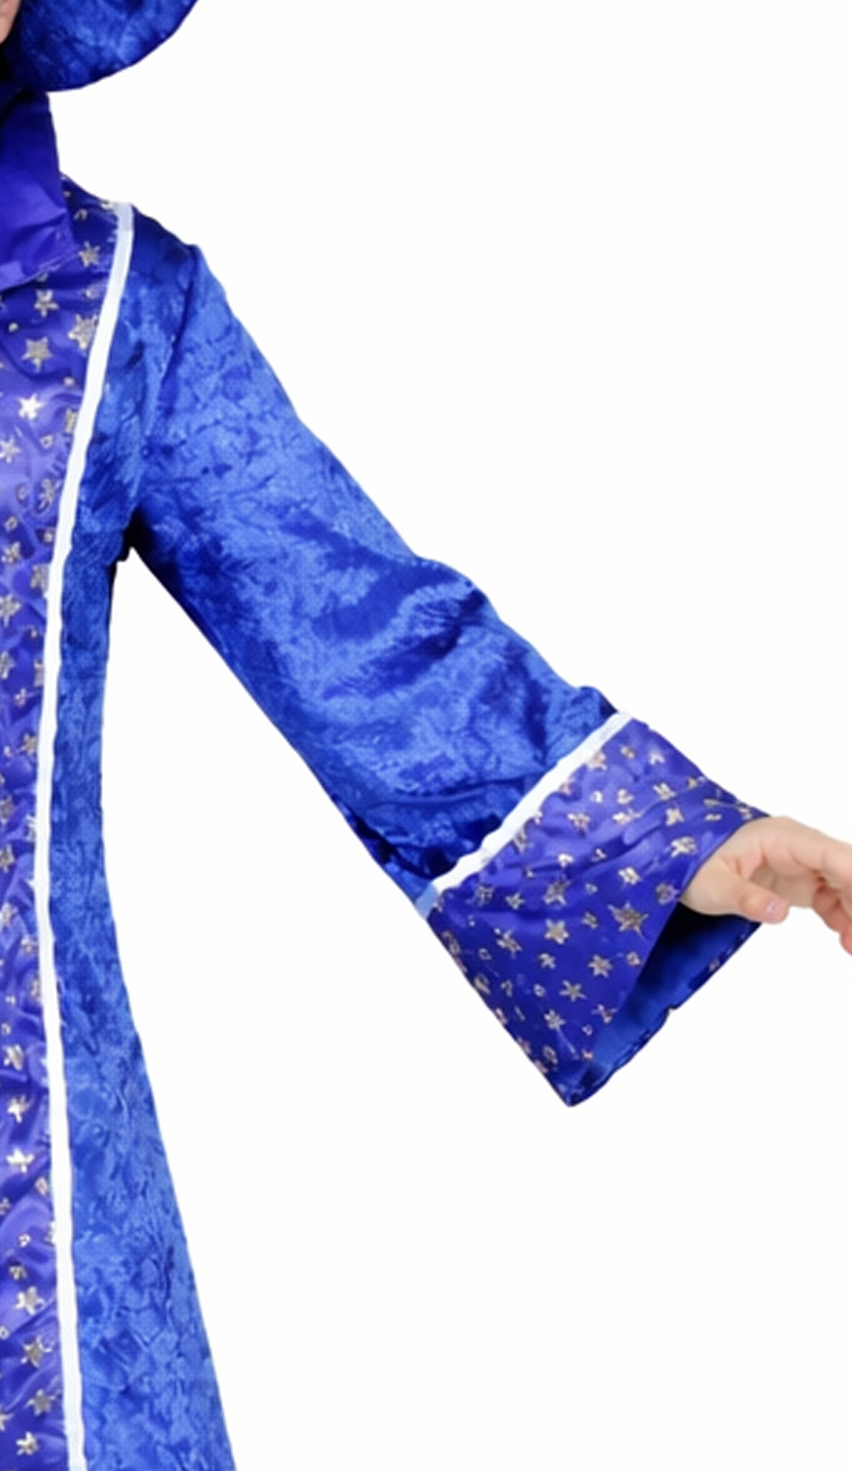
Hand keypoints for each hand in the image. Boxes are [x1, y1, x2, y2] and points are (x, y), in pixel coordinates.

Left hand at [681, 816, 851, 953]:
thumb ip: (745, 897)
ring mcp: (801, 864)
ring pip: (843, 884)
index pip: (829, 853)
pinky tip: (847, 940)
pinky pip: (832, 898)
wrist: (678, 863)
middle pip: (844, 869)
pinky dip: (844, 918)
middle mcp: (798, 846)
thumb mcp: (712, 885)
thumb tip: (779, 912)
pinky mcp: (798, 882)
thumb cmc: (692, 864)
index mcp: (780, 837)